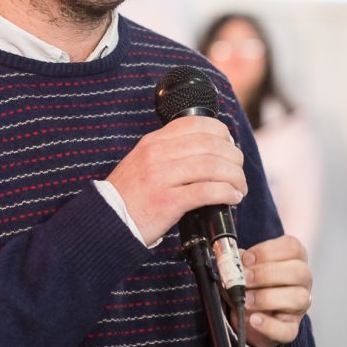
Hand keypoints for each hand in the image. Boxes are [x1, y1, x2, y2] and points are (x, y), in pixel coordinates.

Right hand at [106, 116, 245, 243]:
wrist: (107, 221)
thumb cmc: (130, 195)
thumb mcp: (143, 161)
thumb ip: (169, 151)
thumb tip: (208, 150)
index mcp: (153, 142)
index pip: (196, 124)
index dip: (222, 133)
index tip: (229, 146)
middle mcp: (158, 154)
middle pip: (210, 145)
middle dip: (233, 158)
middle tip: (238, 171)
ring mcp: (161, 177)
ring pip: (213, 167)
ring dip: (234, 177)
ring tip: (239, 188)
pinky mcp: (167, 202)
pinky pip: (206, 192)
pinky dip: (226, 193)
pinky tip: (232, 198)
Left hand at [238, 235, 311, 346]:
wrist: (251, 315)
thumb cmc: (252, 284)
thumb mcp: (245, 268)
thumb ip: (239, 261)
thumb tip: (230, 259)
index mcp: (293, 258)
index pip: (292, 247)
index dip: (268, 251)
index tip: (247, 258)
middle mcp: (302, 280)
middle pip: (298, 271)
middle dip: (267, 273)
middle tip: (245, 278)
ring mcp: (300, 305)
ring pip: (298, 298)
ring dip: (267, 298)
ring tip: (246, 300)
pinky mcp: (291, 327)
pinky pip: (288, 329)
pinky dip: (268, 325)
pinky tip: (253, 319)